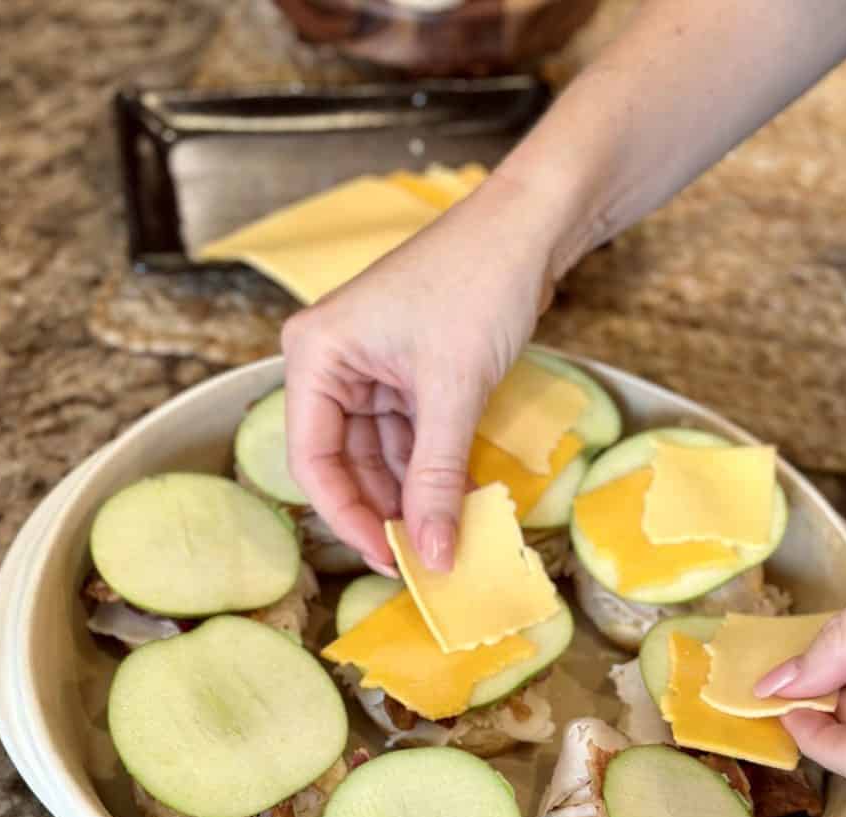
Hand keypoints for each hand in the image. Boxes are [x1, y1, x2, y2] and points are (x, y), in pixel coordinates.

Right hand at [281, 174, 556, 572]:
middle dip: (384, 509)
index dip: (348, 517)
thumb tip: (432, 555)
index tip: (390, 559)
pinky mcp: (408, 373)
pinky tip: (455, 501)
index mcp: (316, 356)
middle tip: (422, 557)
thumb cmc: (479, 285)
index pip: (313, 459)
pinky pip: (411, 436)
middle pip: (345, 461)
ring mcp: (371, 369)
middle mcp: (333, 363)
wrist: (532, 227)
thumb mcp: (454, 390)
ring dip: (413, 494)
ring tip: (444, 536)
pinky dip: (433, 468)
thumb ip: (437, 477)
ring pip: (381, 453)